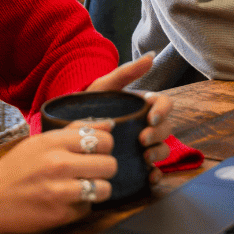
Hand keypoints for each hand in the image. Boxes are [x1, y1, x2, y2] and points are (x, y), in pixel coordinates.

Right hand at [0, 121, 117, 233]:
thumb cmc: (15, 168)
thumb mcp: (40, 141)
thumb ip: (74, 130)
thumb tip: (109, 124)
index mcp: (54, 141)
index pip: (104, 139)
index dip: (104, 146)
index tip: (95, 151)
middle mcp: (58, 164)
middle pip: (109, 164)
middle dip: (103, 168)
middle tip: (90, 171)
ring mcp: (60, 191)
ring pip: (104, 188)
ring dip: (96, 189)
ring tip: (81, 187)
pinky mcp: (60, 215)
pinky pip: (88, 208)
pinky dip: (81, 206)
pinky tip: (65, 201)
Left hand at [86, 52, 174, 183]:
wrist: (67, 131)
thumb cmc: (88, 104)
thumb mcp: (104, 86)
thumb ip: (126, 73)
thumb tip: (151, 56)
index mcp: (143, 106)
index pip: (164, 104)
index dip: (163, 111)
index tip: (151, 118)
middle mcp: (147, 126)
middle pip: (166, 128)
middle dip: (159, 134)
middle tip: (142, 139)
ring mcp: (143, 146)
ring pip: (163, 149)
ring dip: (159, 153)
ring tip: (145, 157)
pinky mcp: (137, 166)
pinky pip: (154, 172)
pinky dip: (156, 175)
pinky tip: (149, 176)